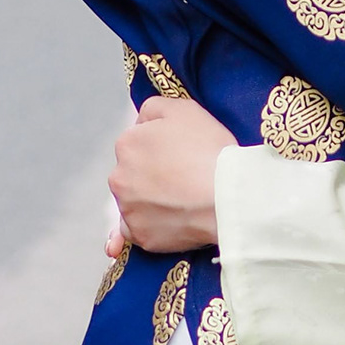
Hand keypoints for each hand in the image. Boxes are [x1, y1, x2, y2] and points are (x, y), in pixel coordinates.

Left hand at [108, 94, 237, 253]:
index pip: (137, 141)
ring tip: (182, 199)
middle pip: (132, 172)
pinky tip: (169, 222)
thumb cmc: (208, 149)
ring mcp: (128, 209)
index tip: (179, 152)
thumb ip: (153, 108)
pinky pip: (139, 231)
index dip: (160, 145)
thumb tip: (141, 121)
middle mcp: (119, 177)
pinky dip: (150, 226)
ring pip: (134, 202)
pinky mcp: (141, 236)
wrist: (226, 195)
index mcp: (126, 144)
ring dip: (149, 200)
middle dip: (150, 173)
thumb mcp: (183, 109)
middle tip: (182, 175)